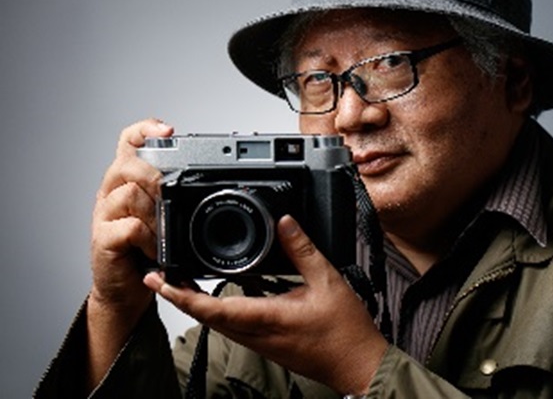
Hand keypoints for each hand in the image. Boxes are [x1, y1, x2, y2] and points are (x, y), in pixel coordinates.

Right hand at [86, 119, 172, 390]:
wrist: (124, 290)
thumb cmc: (146, 251)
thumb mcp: (165, 218)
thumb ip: (177, 197)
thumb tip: (216, 181)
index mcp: (128, 181)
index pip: (129, 142)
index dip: (145, 129)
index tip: (169, 130)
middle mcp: (112, 193)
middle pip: (127, 163)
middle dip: (155, 174)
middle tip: (170, 192)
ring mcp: (105, 216)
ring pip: (128, 193)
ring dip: (155, 211)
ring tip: (165, 229)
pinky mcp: (104, 240)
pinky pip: (127, 227)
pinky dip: (147, 237)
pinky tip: (154, 248)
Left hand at [144, 215, 388, 394]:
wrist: (358, 364)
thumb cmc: (345, 331)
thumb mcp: (327, 280)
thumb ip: (303, 249)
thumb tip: (285, 222)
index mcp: (267, 318)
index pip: (211, 308)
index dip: (180, 294)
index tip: (160, 280)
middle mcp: (257, 335)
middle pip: (205, 317)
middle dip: (178, 296)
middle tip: (160, 275)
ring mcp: (260, 343)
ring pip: (217, 324)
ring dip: (194, 304)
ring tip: (180, 283)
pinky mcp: (267, 346)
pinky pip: (233, 328)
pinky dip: (215, 311)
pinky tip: (219, 297)